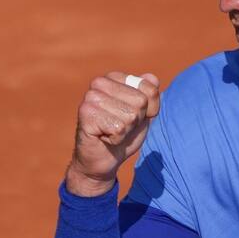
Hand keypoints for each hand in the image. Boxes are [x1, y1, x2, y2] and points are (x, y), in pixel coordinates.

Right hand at [65, 72, 159, 195]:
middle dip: (136, 120)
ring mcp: (91, 96)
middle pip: (141, 102)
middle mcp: (100, 82)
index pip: (150, 90)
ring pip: (131, 115)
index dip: (148, 110)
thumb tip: (152, 78)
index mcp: (115, 77)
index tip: (132, 117)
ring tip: (111, 131)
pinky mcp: (86, 113)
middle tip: (119, 126)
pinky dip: (117, 139)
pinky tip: (103, 137)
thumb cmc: (124, 134)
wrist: (104, 159)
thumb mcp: (144, 113)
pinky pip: (119, 128)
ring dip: (125, 130)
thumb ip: (150, 94)